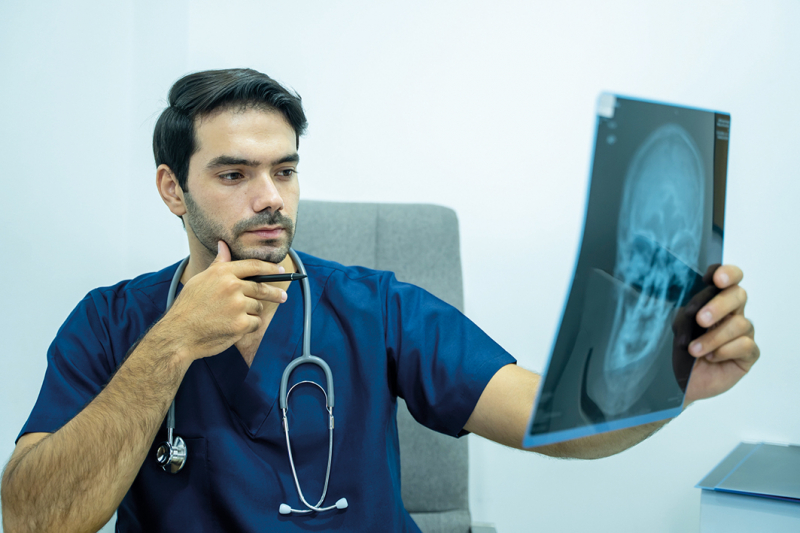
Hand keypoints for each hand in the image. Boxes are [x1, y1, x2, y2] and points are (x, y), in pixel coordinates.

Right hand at [160, 241, 287, 360]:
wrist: (179, 334)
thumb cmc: (188, 307)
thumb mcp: (200, 280)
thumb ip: (218, 264)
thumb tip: (223, 245)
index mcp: (222, 272)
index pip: (254, 265)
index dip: (270, 268)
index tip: (281, 270)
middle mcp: (232, 286)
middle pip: (262, 287)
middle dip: (275, 293)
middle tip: (282, 296)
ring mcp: (237, 305)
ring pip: (258, 307)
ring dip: (252, 313)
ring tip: (235, 317)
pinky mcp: (241, 324)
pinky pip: (255, 323)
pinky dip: (249, 326)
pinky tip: (234, 327)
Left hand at [682, 264, 758, 405]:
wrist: (680, 381)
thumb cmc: (680, 351)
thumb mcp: (677, 328)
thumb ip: (685, 314)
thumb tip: (691, 309)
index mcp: (714, 300)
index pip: (728, 279)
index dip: (727, 273)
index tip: (716, 278)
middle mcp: (732, 313)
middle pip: (738, 295)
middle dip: (719, 306)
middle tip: (701, 319)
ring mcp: (742, 333)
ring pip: (739, 324)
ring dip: (713, 337)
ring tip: (694, 350)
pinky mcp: (748, 354)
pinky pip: (745, 345)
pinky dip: (725, 351)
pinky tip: (712, 358)